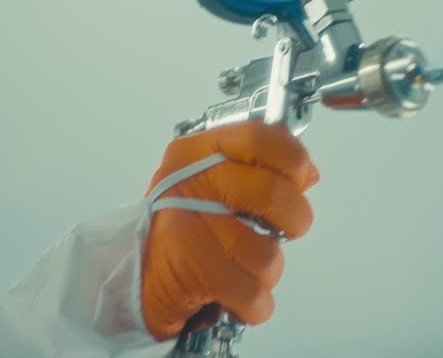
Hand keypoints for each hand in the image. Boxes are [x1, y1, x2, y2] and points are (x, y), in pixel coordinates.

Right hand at [141, 120, 318, 340]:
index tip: (302, 178)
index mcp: (197, 153)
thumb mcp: (213, 186)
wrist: (133, 278)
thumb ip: (259, 172)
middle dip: (293, 220)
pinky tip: (236, 296)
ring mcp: (187, 224)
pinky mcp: (189, 268)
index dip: (293, 158)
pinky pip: (252, 293)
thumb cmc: (181, 229)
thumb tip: (308, 174)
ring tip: (243, 269)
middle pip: (272, 194)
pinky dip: (253, 305)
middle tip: (281, 230)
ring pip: (267, 254)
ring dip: (265, 273)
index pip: (259, 137)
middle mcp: (190, 182)